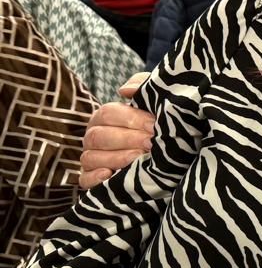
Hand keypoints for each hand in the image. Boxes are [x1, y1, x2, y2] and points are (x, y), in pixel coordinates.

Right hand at [80, 74, 154, 188]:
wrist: (170, 157)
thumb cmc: (159, 126)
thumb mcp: (155, 102)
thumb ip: (143, 87)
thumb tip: (124, 90)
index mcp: (105, 117)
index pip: (108, 113)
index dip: (131, 119)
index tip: (155, 126)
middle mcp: (93, 137)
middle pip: (98, 135)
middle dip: (127, 139)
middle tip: (151, 144)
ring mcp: (91, 159)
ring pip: (91, 157)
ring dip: (116, 158)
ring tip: (140, 159)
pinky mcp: (91, 180)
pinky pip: (85, 180)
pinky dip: (96, 179)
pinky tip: (111, 176)